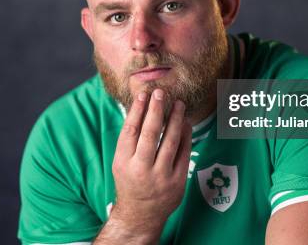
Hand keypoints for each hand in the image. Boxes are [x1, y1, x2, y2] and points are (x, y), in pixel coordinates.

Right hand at [98, 89, 191, 243]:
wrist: (140, 215)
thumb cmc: (130, 180)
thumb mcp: (121, 162)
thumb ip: (130, 139)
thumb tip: (141, 107)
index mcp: (123, 163)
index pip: (130, 131)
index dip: (137, 111)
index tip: (144, 94)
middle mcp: (141, 170)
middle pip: (150, 134)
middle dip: (156, 110)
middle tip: (161, 92)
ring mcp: (161, 177)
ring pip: (171, 141)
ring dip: (176, 119)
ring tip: (178, 104)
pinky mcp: (178, 182)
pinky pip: (184, 153)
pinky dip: (186, 135)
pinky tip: (185, 122)